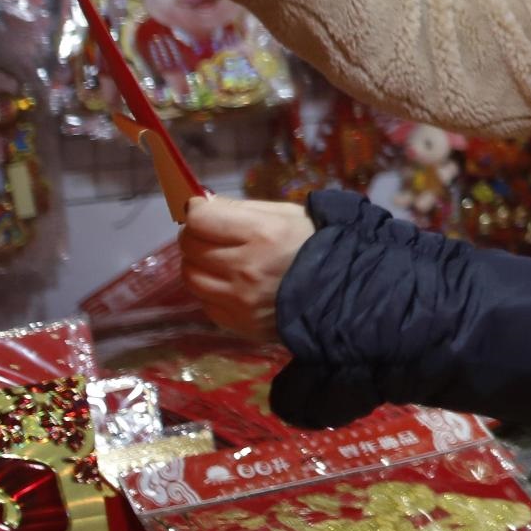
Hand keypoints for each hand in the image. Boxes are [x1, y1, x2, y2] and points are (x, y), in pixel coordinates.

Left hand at [181, 195, 314, 340]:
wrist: (341, 292)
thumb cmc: (314, 245)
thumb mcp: (286, 214)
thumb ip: (241, 209)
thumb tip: (200, 206)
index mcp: (262, 235)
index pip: (200, 219)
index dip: (197, 211)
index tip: (204, 211)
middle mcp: (246, 269)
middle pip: (190, 247)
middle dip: (196, 236)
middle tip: (211, 235)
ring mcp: (240, 300)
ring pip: (190, 276)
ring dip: (199, 265)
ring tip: (219, 261)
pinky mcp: (238, 323)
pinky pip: (204, 302)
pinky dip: (211, 291)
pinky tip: (230, 285)